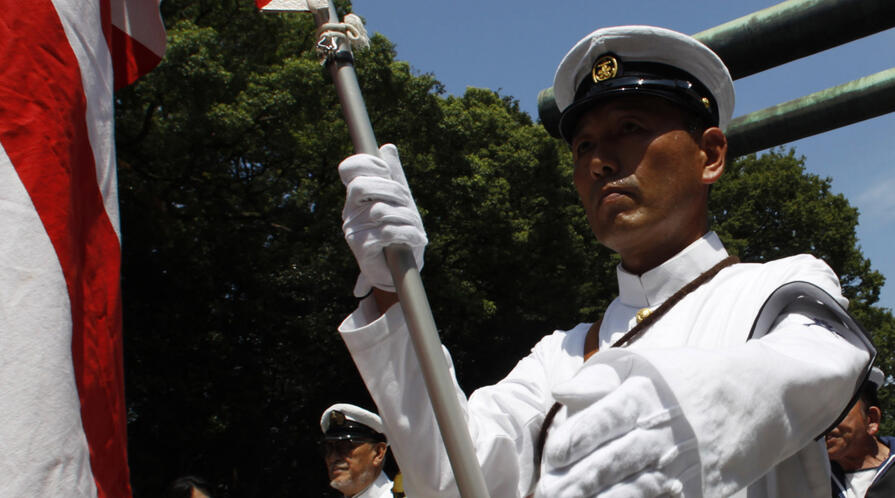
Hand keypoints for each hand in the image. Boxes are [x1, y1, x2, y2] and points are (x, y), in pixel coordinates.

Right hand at [339, 144, 426, 296]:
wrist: (398, 271)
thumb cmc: (399, 231)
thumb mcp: (400, 200)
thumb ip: (394, 175)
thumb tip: (387, 148)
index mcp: (356, 196)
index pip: (348, 169)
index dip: (368, 163)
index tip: (387, 171)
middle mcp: (350, 212)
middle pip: (361, 187)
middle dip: (392, 189)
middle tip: (407, 201)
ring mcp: (353, 231)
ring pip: (380, 211)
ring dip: (407, 216)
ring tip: (416, 225)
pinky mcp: (362, 249)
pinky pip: (388, 232)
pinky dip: (409, 233)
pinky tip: (417, 238)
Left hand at [535, 356, 699, 496]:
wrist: (754, 398)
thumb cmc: (682, 378)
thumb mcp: (642, 363)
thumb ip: (596, 378)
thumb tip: (560, 392)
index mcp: (642, 397)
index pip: (602, 421)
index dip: (573, 442)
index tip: (552, 457)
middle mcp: (660, 434)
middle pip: (610, 464)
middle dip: (574, 484)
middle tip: (545, 494)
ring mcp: (680, 467)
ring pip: (632, 492)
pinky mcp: (697, 492)